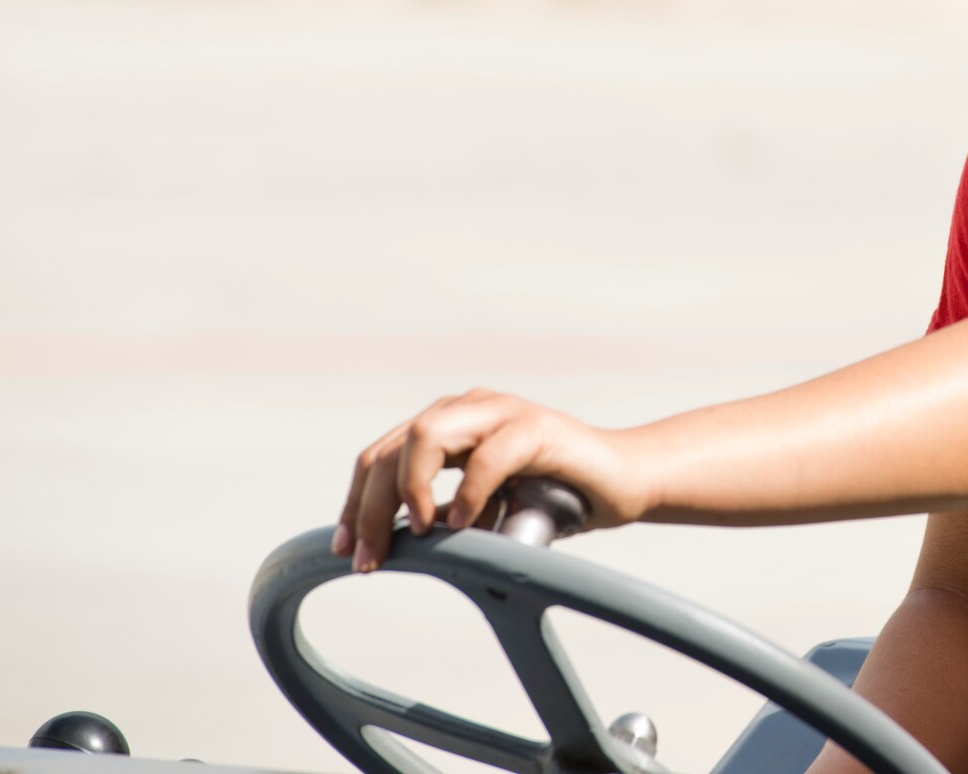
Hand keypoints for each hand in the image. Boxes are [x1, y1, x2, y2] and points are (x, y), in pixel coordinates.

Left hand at [334, 389, 656, 572]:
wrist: (622, 481)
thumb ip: (444, 514)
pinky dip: (468, 493)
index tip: (344, 550)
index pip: (380, 456)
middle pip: (391, 448)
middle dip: (368, 507)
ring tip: (418, 532)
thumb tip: (388, 547)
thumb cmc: (555, 497)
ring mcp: (502, 412)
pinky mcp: (537, 427)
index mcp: (450, 424)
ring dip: (409, 490)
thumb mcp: (485, 509)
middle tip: (368, 559)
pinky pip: (488, 455)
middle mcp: (469, 408)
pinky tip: (464, 524)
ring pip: (425, 435)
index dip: (355, 503)